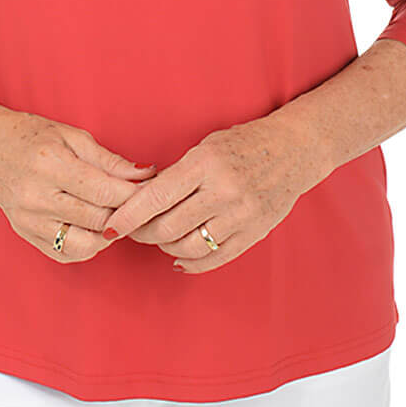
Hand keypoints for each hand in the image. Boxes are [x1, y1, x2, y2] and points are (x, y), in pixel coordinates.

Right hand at [0, 108, 156, 262]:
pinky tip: (92, 228)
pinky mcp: (25, 234)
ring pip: (85, 245)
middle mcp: (36, 196)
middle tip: (139, 205)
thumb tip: (146, 176)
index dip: (133, 194)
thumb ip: (109, 160)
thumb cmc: (32, 136)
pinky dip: (87, 246)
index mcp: (50, 164)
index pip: (104, 190)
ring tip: (113, 216)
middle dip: (125, 213)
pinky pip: (66, 255)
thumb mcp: (72, 136)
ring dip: (107, 235)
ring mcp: (28, 220)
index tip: (150, 190)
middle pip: (97, 219)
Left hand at [103, 115, 318, 273]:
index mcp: (206, 164)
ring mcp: (241, 215)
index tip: (111, 226)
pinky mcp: (254, 232)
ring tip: (160, 238)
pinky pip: (215, 258)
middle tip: (133, 231)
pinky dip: (191, 262)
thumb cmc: (243, 144)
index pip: (156, 197)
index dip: (129, 216)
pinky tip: (180, 256)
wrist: (294, 150)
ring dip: (166, 246)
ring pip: (188, 246)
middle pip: (168, 227)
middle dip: (143, 233)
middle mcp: (223, 191)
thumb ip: (177, 175)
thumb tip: (140, 201)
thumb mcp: (206, 148)